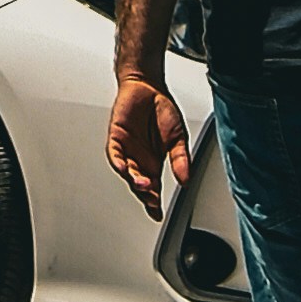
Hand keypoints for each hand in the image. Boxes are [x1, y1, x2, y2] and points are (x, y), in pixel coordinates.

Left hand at [108, 73, 186, 208]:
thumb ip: (180, 158)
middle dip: (145, 195)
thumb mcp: (178, 137)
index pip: (152, 189)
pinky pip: (115, 154)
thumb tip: (185, 179)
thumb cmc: (162, 110)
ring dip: (134, 180)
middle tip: (152, 201)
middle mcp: (139, 159)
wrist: (148, 86)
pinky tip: (125, 168)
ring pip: (127, 172)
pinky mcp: (116, 136)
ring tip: (144, 185)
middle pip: (139, 184)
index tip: (157, 215)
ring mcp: (127, 149)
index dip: (153, 203)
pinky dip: (119, 162)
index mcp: (153, 163)